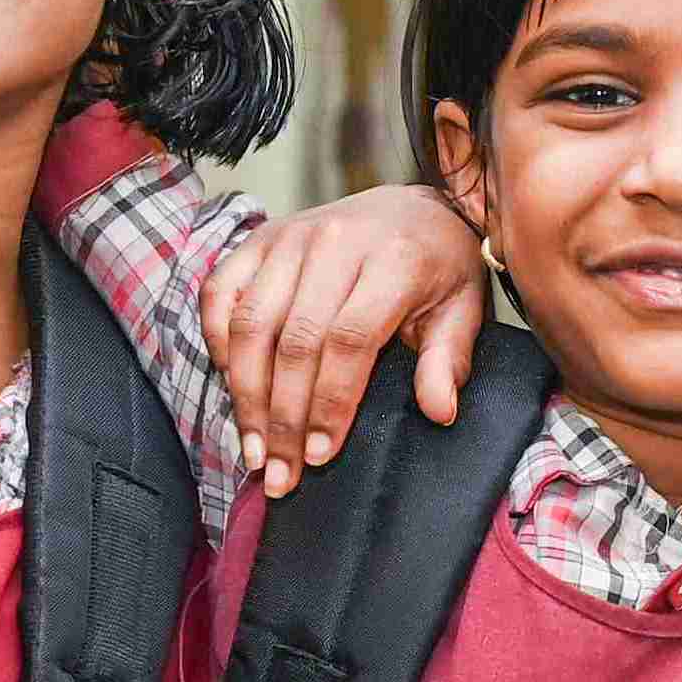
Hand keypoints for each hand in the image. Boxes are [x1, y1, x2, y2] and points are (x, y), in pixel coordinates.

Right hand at [197, 188, 489, 492]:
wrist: (415, 206)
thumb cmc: (440, 268)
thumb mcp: (463, 308)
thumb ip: (449, 359)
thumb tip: (439, 412)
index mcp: (394, 259)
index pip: (348, 340)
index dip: (329, 402)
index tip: (321, 455)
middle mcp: (335, 242)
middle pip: (294, 340)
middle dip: (283, 418)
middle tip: (279, 474)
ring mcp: (291, 236)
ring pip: (251, 323)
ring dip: (245, 394)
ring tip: (253, 450)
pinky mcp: (260, 238)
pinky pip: (220, 293)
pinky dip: (218, 341)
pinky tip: (231, 387)